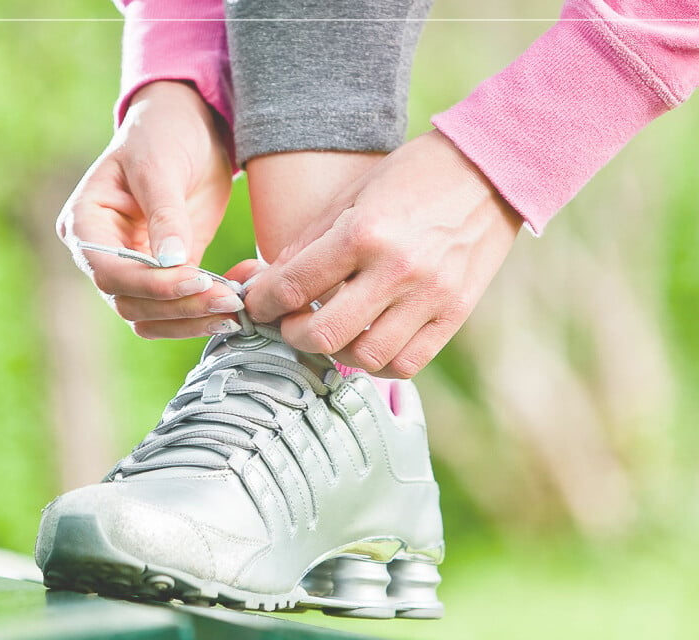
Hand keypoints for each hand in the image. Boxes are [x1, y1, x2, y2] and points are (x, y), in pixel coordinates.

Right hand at [56, 81, 241, 338]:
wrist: (191, 126)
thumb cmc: (163, 134)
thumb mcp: (161, 166)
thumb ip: (165, 215)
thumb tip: (172, 264)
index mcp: (85, 224)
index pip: (108, 271)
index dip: (149, 284)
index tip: (197, 280)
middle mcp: (101, 254)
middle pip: (130, 302)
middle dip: (179, 305)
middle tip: (230, 299)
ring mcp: (132, 269)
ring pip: (152, 316)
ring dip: (193, 318)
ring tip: (237, 305)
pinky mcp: (165, 276)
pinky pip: (177, 308)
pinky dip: (205, 312)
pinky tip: (239, 296)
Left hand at [244, 130, 522, 377]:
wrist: (490, 169)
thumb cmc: (412, 177)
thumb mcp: (350, 195)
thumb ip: (308, 243)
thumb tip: (269, 283)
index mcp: (363, 233)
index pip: (294, 287)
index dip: (264, 304)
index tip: (257, 306)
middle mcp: (396, 270)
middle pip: (324, 334)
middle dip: (293, 335)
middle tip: (289, 323)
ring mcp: (430, 296)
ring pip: (366, 356)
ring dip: (336, 351)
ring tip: (330, 332)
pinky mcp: (455, 313)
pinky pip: (407, 363)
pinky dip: (379, 361)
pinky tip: (368, 340)